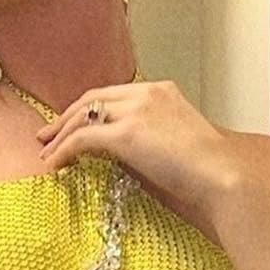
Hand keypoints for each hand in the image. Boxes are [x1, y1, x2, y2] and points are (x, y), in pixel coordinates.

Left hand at [36, 79, 236, 243]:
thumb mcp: (179, 147)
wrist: (223, 177)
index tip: (76, 125)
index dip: (90, 109)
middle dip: (67, 117)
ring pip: (83, 116)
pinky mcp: (125, 133)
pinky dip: (62, 151)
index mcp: (163, 92)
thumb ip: (152, 143)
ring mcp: (135, 110)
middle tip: (48, 135)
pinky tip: (53, 166)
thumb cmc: (211, 173)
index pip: (115, 94)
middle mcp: (147, 93)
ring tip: (46, 153)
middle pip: (93, 98)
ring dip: (60, 136)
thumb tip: (125, 160)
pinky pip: (81, 139)